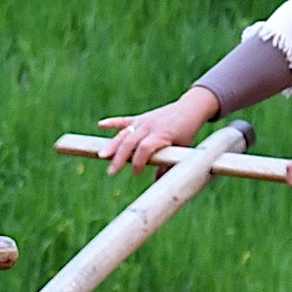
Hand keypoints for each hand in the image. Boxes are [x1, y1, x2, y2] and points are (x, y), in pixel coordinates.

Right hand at [97, 88, 220, 174]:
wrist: (190, 108)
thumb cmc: (187, 132)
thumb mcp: (182, 149)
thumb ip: (169, 165)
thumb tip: (158, 183)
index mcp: (162, 135)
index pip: (145, 149)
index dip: (139, 161)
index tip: (136, 173)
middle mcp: (150, 127)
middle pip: (130, 142)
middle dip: (119, 158)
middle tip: (111, 172)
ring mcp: (143, 121)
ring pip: (124, 134)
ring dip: (112, 145)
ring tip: (102, 156)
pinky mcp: (140, 118)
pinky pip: (124, 121)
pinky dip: (112, 123)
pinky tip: (100, 125)